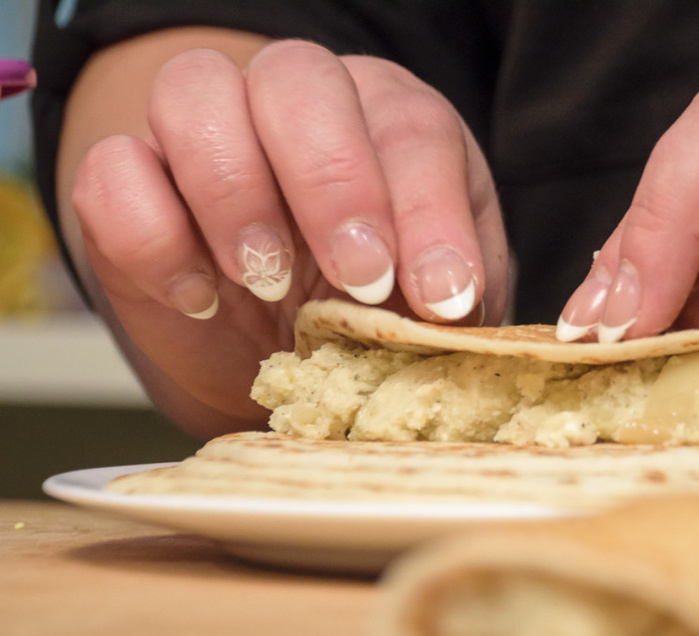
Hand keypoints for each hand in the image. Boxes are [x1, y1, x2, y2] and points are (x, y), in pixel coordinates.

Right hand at [63, 33, 507, 435]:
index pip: (411, 126)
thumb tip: (447, 309)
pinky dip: (155, 237)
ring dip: (236, 192)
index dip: (428, 211)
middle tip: (360, 279)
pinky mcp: (128, 185)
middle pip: (298, 76)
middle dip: (333, 180)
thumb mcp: (432, 310)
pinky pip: (113, 170)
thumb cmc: (373, 314)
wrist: (285, 357)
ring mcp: (202, 134)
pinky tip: (202, 300)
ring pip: (194, 91)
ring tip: (271, 283)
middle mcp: (295, 106)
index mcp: (388, 122)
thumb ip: (448, 300)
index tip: (440, 297)